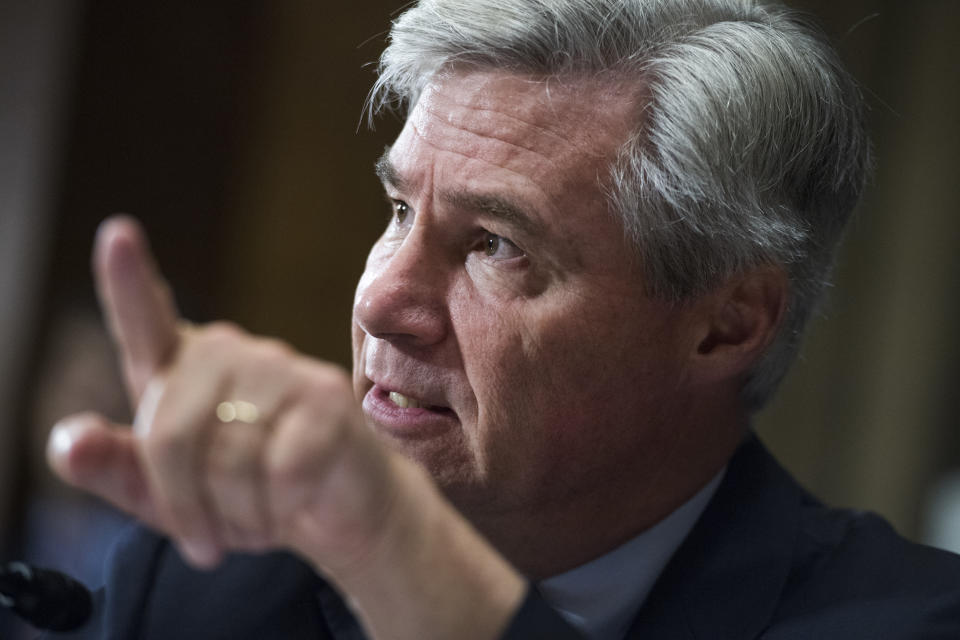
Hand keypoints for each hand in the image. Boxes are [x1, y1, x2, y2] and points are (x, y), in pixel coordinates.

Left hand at [46, 216, 398, 571]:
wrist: (333, 513)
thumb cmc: (244, 494)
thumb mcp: (166, 497)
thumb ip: (115, 468)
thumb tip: (69, 441)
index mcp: (183, 370)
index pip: (146, 319)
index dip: (130, 280)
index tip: (117, 235)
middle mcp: (231, 354)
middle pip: (169, 431)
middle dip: (182, 502)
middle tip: (207, 538)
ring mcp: (283, 369)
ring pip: (227, 458)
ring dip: (236, 514)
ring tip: (257, 516)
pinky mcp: (326, 397)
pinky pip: (279, 469)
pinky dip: (279, 508)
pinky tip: (295, 504)